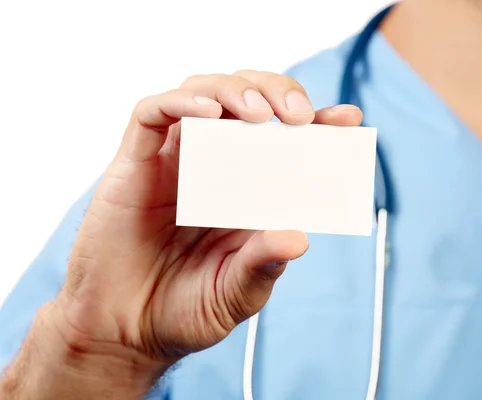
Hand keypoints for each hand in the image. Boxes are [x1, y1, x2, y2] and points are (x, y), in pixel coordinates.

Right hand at [51, 71, 362, 381]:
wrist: (125, 333)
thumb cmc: (184, 311)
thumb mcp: (237, 292)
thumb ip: (263, 264)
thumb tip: (299, 238)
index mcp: (248, 192)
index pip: (287, 142)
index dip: (319, 124)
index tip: (347, 119)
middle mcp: (215, 167)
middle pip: (247, 100)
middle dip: (278, 93)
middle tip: (301, 116)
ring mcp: (175, 160)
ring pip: (204, 92)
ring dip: (236, 90)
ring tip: (260, 114)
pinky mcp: (136, 162)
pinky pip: (153, 113)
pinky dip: (182, 102)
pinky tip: (209, 112)